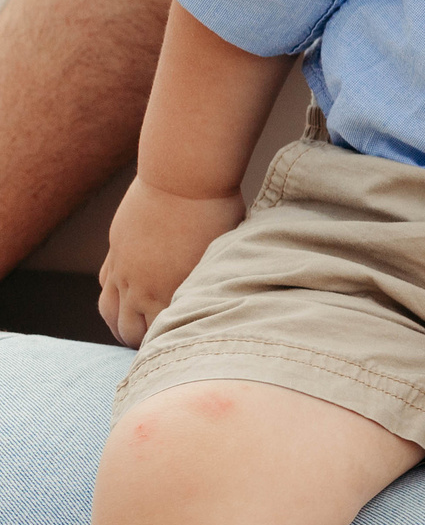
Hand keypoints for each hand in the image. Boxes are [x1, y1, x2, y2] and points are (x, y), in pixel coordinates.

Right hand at [97, 177, 243, 347]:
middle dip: (141, 343)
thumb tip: (214, 298)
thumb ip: (208, 283)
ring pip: (109, 313)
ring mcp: (123, 270)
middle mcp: (140, 287)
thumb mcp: (220, 255)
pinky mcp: (115, 251)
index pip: (161, 335)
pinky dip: (112, 299)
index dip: (170, 343)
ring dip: (120, 326)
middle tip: (158, 346)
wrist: (182, 176)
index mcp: (170, 293)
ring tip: (134, 333)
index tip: (183, 347)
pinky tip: (125, 300)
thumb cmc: (215, 213)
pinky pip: (105, 286)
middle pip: (129, 331)